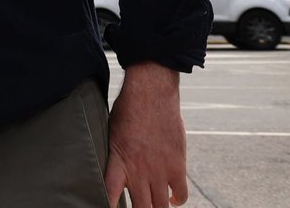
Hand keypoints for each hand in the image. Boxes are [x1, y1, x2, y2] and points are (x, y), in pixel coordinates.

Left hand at [104, 63, 186, 207]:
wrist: (151, 92)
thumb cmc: (128, 109)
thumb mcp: (112, 132)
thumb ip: (115, 155)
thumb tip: (114, 168)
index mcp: (118, 161)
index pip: (109, 193)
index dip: (109, 204)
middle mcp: (138, 170)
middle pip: (141, 207)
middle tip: (140, 207)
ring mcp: (159, 170)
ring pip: (160, 205)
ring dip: (158, 207)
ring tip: (154, 205)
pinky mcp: (177, 165)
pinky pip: (180, 193)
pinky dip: (177, 199)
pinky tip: (172, 198)